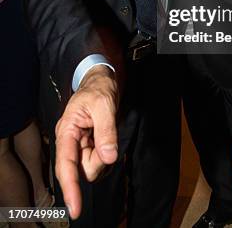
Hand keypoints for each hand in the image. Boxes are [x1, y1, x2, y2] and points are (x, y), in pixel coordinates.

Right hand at [55, 66, 117, 219]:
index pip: (66, 165)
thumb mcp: (104, 104)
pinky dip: (106, 154)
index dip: (70, 188)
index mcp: (66, 131)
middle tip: (108, 136)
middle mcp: (69, 141)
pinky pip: (98, 160)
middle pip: (81, 169)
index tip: (75, 208)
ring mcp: (78, 145)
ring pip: (91, 167)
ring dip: (103, 157)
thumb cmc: (99, 88)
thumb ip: (106, 131)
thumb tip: (109, 157)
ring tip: (107, 133)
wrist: (102, 79)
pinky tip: (107, 138)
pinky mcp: (88, 146)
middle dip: (97, 160)